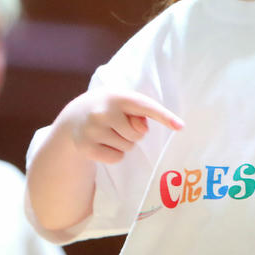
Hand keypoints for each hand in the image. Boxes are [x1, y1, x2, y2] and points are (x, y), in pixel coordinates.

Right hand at [58, 89, 183, 163]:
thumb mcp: (120, 102)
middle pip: (138, 134)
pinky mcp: (86, 147)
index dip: (164, 116)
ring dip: (123, 143)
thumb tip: (142, 130)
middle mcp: (103, 111)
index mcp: (117, 96)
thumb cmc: (107, 108)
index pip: (145, 106)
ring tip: (108, 132)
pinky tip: (102, 143)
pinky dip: (114, 154)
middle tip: (117, 124)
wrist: (73, 117)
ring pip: (127, 147)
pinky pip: (116, 158)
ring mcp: (93, 130)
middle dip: (133, 133)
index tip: (180, 126)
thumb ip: (137, 112)